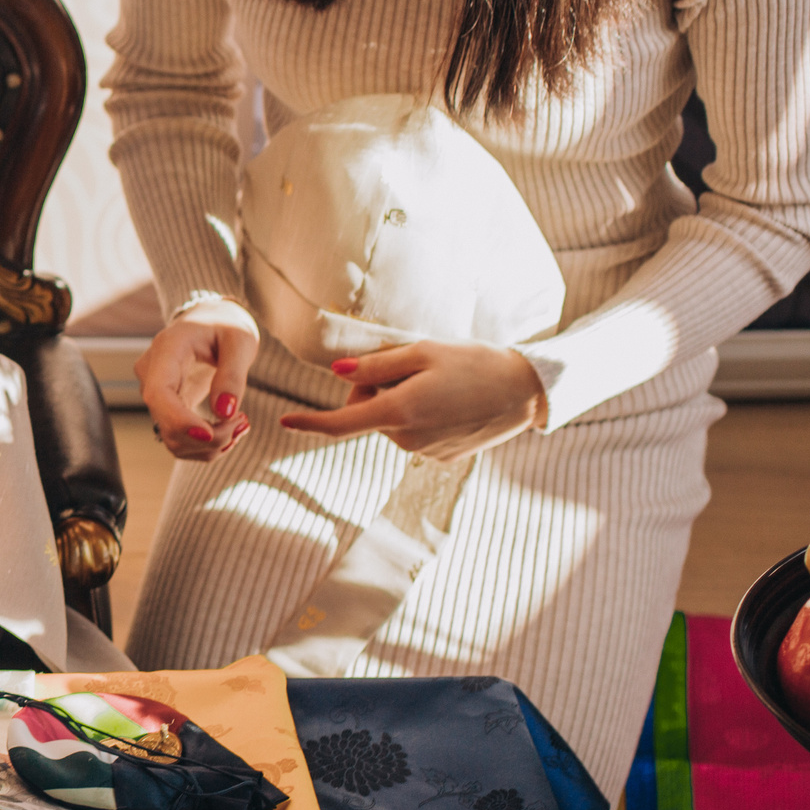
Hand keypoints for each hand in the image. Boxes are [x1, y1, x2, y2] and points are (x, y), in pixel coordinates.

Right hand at [134, 298, 257, 461]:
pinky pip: (179, 438)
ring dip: (208, 446)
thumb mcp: (239, 340)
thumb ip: (232, 375)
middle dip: (208, 437)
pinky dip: (205, 445)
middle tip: (243, 423)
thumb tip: (223, 412)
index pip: (158, 394)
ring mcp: (155, 394)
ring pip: (172, 438)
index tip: (211, 434)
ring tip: (240, 425)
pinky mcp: (166, 408)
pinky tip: (228, 430)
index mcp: (166, 349)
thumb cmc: (225, 325)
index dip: (179, 420)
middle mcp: (151, 374)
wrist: (210, 322)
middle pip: (165, 422)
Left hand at [279, 342, 546, 460]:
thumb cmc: (474, 362)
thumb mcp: (423, 353)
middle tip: (408, 366)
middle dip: (374, 390)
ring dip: (400, 402)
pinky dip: (422, 415)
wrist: (526, 391)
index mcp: (398, 412)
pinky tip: (451, 400)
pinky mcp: (443, 457)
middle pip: (369, 412)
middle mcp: (408, 439)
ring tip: (439, 383)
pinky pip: (416, 433)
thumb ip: (375, 367)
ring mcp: (426, 452)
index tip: (284, 421)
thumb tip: (336, 374)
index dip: (310, 422)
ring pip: (392, 422)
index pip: (341, 423)